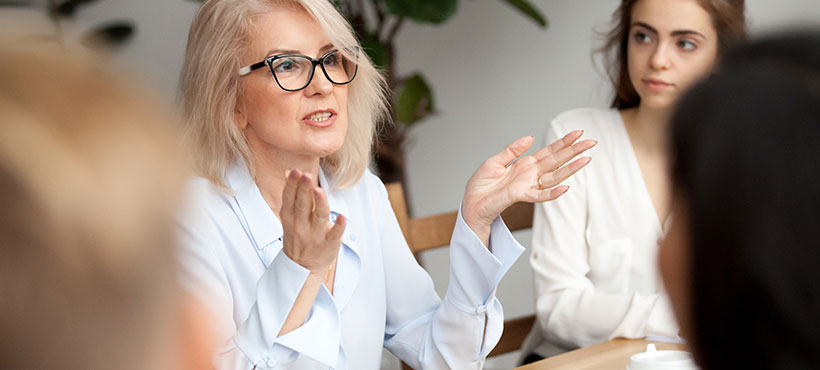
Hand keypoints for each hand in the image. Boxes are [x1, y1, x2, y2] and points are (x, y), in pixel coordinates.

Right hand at [279, 169, 345, 272]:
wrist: (302, 266)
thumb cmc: (298, 234)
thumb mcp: (290, 216)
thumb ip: (292, 194)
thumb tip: (289, 171)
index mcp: (290, 216)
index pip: (290, 198)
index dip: (292, 185)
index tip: (295, 172)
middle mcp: (301, 225)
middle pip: (302, 205)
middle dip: (304, 190)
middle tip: (306, 176)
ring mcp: (315, 235)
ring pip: (318, 217)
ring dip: (319, 204)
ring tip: (319, 191)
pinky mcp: (329, 244)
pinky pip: (334, 235)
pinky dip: (338, 226)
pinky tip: (342, 218)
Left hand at [462, 130, 595, 242]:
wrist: (471, 204)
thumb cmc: (481, 186)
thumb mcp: (495, 161)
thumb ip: (512, 150)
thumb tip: (530, 137)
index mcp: (525, 165)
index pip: (549, 152)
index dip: (563, 142)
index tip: (578, 133)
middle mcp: (530, 175)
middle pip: (557, 161)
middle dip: (574, 151)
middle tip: (591, 142)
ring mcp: (528, 186)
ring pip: (554, 177)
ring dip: (571, 169)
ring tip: (587, 160)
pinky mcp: (520, 196)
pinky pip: (540, 195)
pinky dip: (552, 193)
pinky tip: (566, 187)